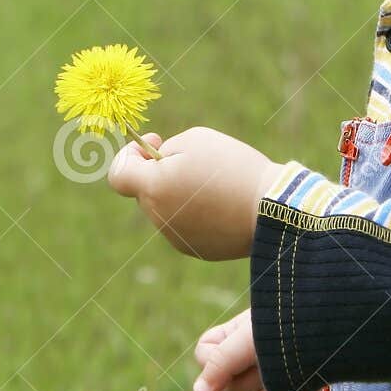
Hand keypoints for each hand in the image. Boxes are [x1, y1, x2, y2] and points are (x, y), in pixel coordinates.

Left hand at [107, 127, 278, 260]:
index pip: (118, 175)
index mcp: (153, 188)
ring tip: (218, 185)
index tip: (156, 143)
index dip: (130, 154)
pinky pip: (186, 225)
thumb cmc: (233, 167)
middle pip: (147, 190)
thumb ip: (166, 151)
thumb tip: (158, 167)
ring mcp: (176, 238)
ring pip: (167, 208)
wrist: (272, 209)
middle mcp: (159, 217)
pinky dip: (198, 214)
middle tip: (198, 162)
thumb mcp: (196, 140)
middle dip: (163, 173)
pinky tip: (225, 204)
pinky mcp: (196, 250)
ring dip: (182, 193)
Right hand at [190, 308, 323, 390]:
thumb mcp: (255, 335)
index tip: (240, 353)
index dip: (218, 361)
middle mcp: (253, 360)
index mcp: (239, 334)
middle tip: (275, 362)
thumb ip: (221, 361)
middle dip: (252, 380)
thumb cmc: (300, 322)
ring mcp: (276, 384)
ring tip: (297, 378)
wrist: (353, 333)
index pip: (205, 355)